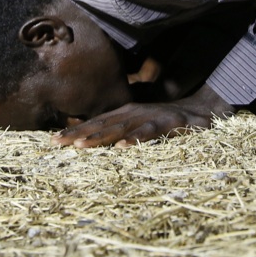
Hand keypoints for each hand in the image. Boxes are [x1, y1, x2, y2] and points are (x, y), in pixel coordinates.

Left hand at [52, 84, 231, 147]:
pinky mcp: (169, 124)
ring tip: (80, 146)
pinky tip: (123, 147)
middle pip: (101, 125)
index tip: (52, 142)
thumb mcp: (141, 124)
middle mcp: (134, 113)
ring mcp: (151, 117)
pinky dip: (137, 139)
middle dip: (78, 134)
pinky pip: (151, 133)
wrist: (203, 109)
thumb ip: (120, 131)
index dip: (74, 131)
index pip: (95, 123)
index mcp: (125, 114)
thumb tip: (92, 142)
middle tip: (55, 144)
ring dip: (100, 137)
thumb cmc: (167, 121)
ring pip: (121, 128)